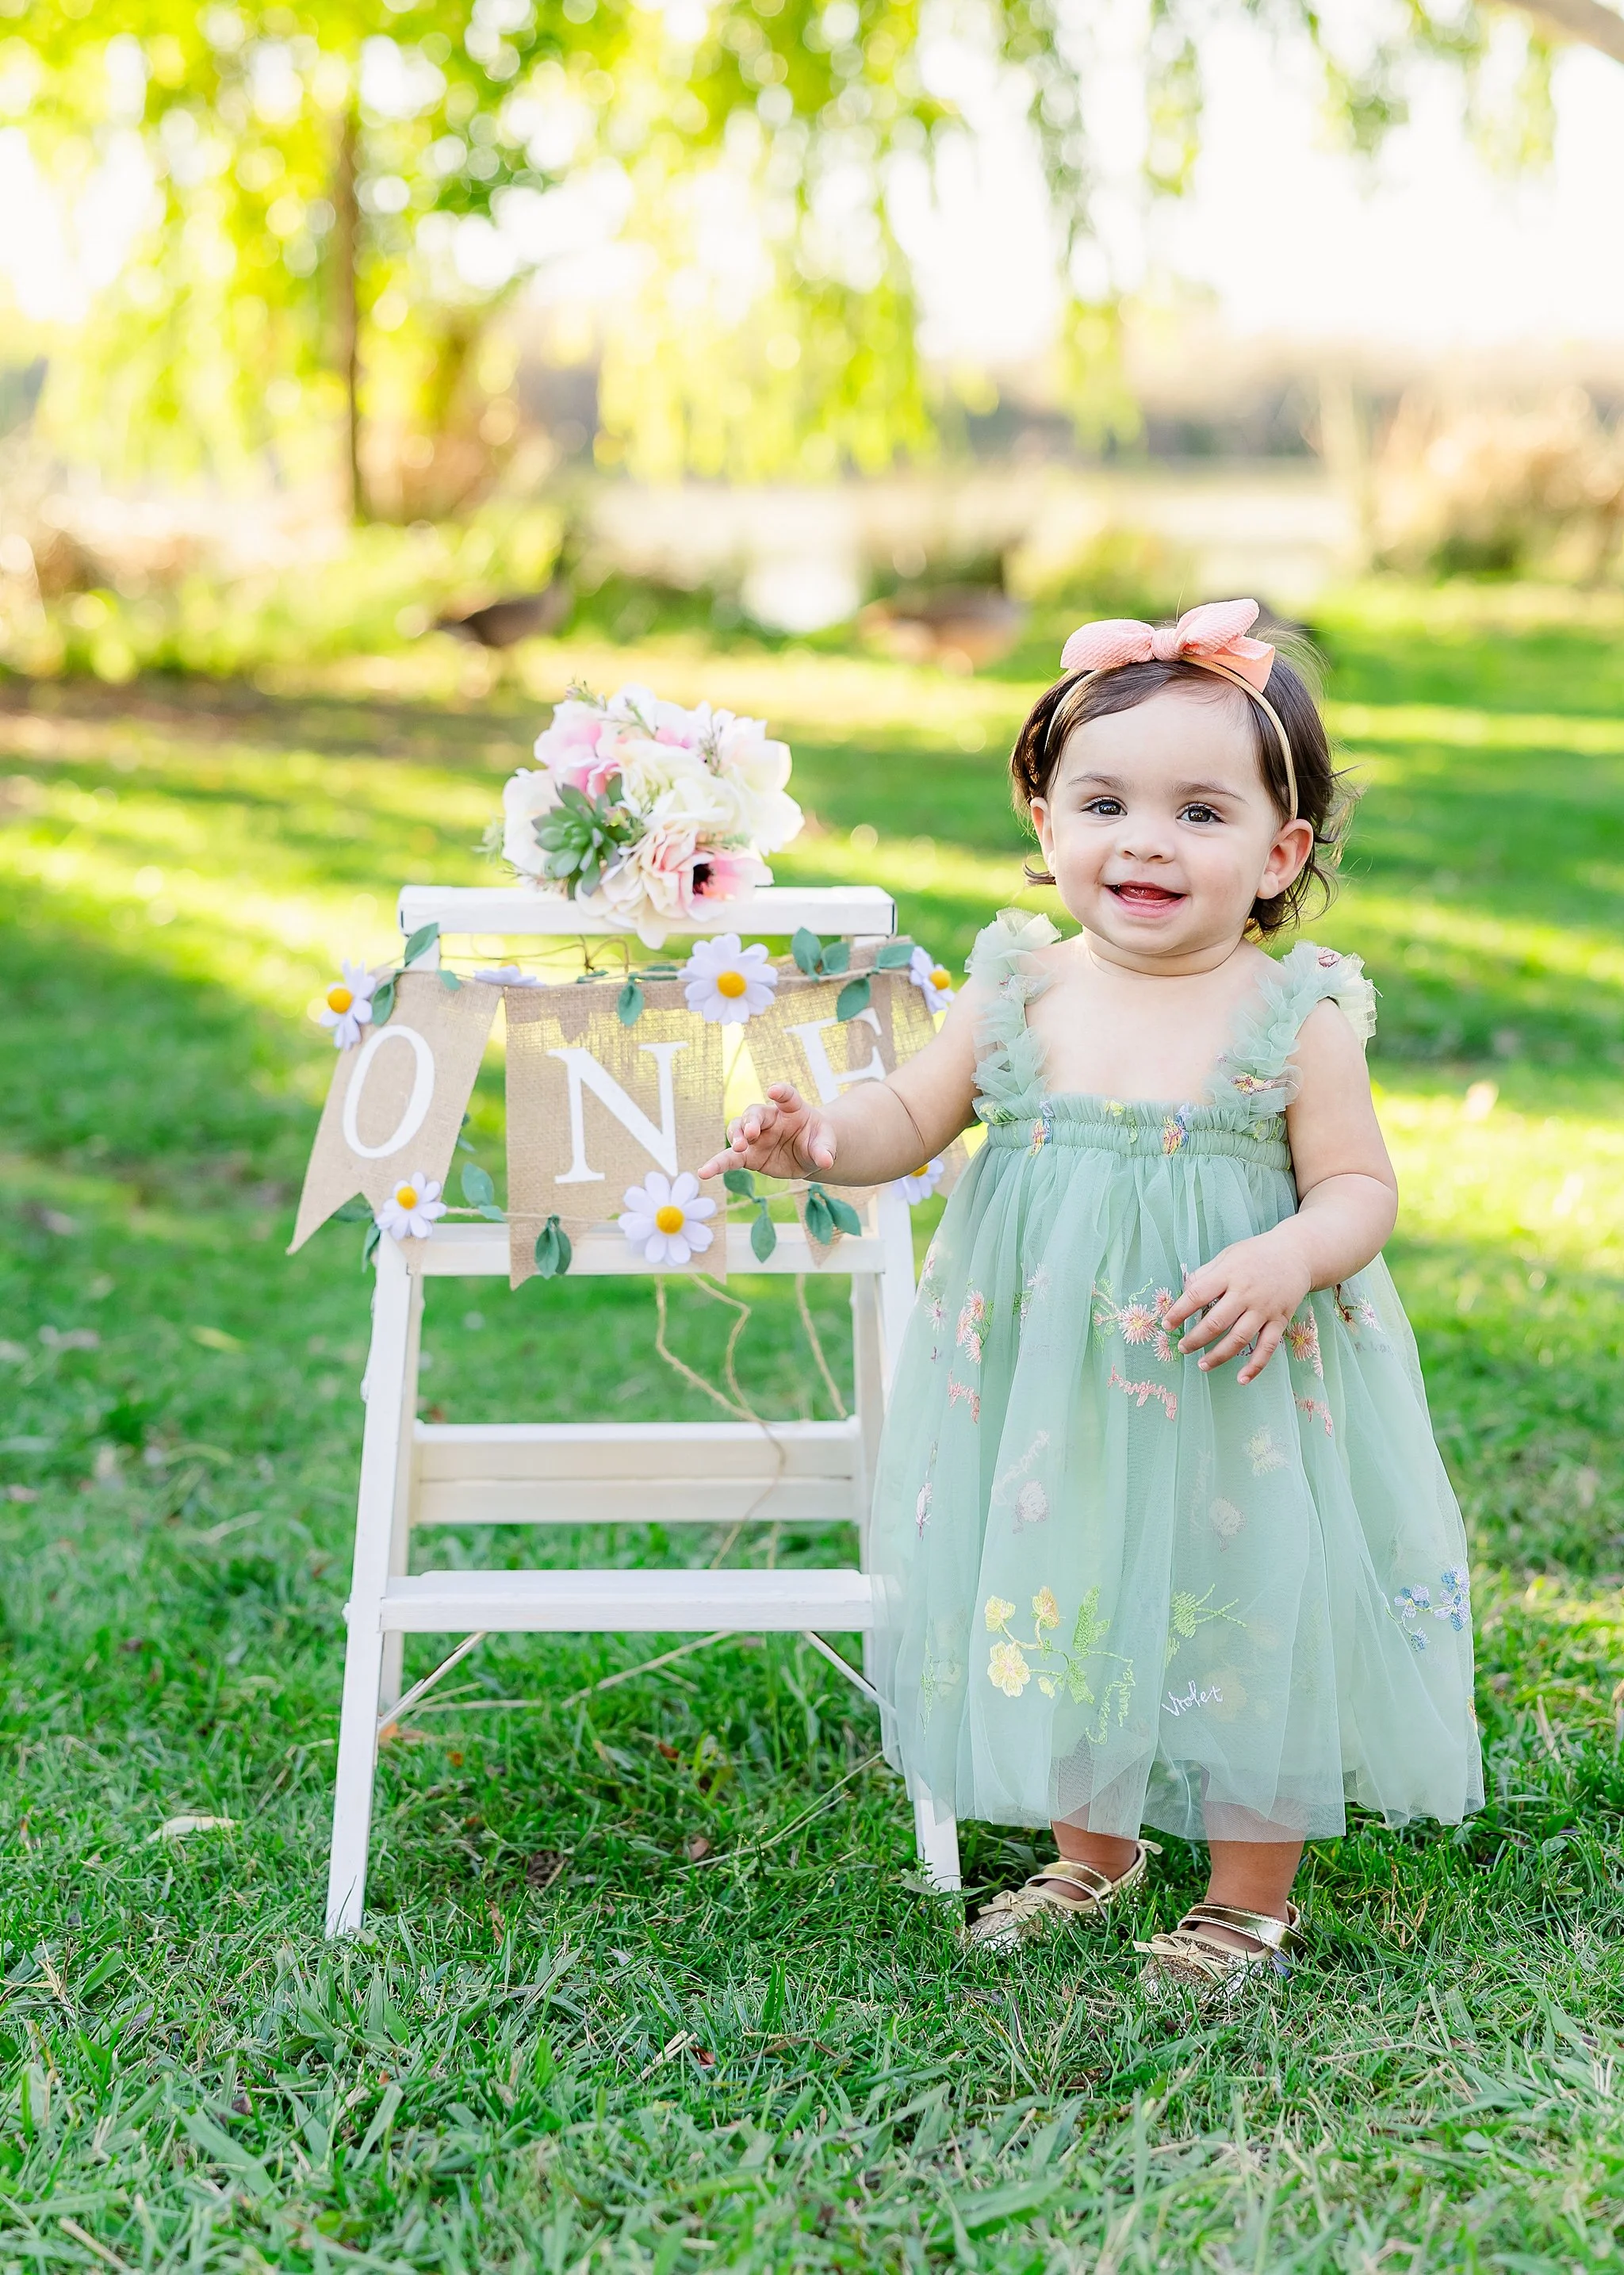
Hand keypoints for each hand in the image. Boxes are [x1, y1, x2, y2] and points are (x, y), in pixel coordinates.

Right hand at [698, 1082, 835, 1181]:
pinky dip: (717, 1165)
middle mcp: (770, 1119)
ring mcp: (756, 1137)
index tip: (774, 1091)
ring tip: (738, 1147)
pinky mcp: (748, 1155)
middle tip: (751, 1133)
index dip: (780, 1092)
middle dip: (750, 1121)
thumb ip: (824, 1150)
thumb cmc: (817, 1141)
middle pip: (755, 1113)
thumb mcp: (826, 1144)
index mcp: (791, 1109)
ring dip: (735, 1137)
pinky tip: (704, 1172)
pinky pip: (730, 1158)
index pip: (786, 1095)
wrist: (808, 1154)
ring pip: (737, 1130)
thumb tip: (827, 1162)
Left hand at [1160, 1226, 1311, 1385]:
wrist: (1296, 1253)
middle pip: (1216, 1322)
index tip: (1166, 1324)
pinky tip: (1242, 1378)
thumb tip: (1184, 1292)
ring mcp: (1264, 1308)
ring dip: (1218, 1356)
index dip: (1179, 1312)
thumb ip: (1206, 1274)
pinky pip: (1267, 1347)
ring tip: (1202, 1365)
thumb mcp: (1227, 1255)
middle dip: (1195, 1339)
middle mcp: (1246, 1293)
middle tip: (1183, 1348)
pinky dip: (1255, 1365)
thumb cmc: (1256, 1255)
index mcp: (1229, 1274)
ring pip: (1239, 1338)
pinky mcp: (1280, 1320)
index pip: (1197, 1295)